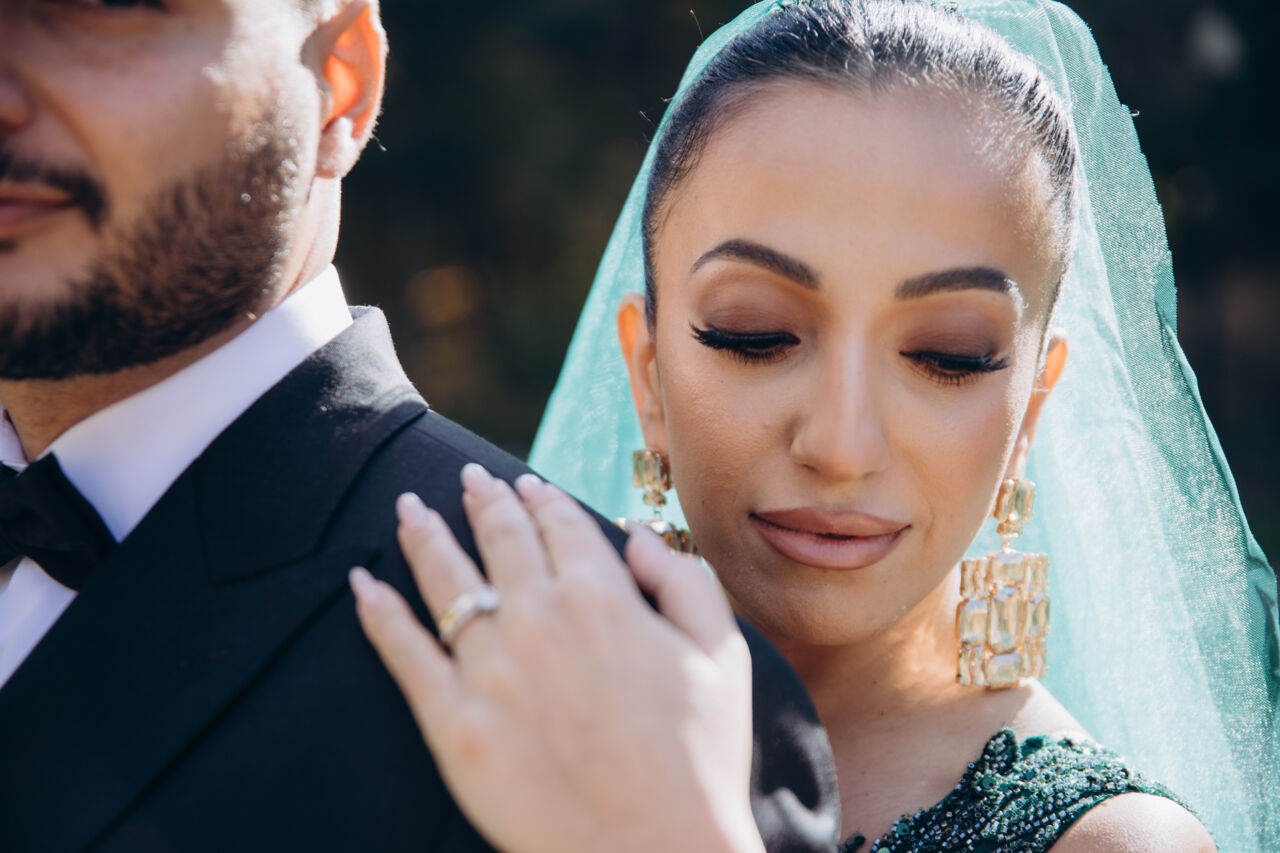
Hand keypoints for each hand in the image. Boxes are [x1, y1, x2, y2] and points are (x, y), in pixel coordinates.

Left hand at [350, 464, 764, 852]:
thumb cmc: (701, 760)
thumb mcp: (722, 656)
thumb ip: (682, 581)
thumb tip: (639, 535)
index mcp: (603, 598)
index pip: (561, 525)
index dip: (541, 498)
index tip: (526, 484)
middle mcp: (538, 619)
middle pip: (500, 539)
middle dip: (483, 501)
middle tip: (467, 478)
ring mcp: (489, 670)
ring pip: (445, 580)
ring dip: (424, 535)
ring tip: (407, 507)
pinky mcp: (454, 723)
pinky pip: (404, 652)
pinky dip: (379, 612)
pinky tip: (363, 584)